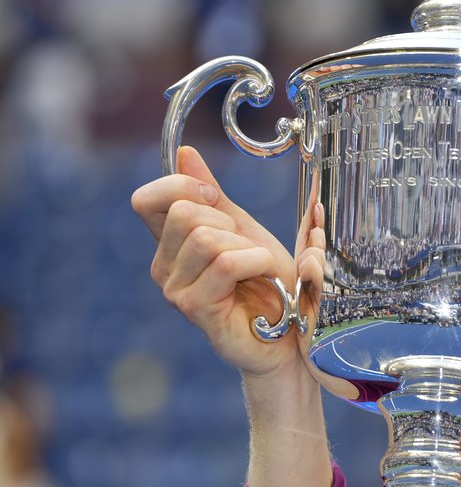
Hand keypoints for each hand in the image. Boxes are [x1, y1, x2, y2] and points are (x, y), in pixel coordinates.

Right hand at [131, 144, 307, 376]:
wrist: (290, 332)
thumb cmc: (267, 284)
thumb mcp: (243, 229)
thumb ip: (213, 195)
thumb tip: (185, 153)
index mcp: (170, 244)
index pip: (145, 200)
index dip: (181, 186)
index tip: (214, 197)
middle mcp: (164, 267)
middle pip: (184, 213)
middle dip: (228, 223)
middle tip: (248, 250)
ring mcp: (175, 291)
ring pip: (206, 238)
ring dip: (248, 247)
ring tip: (257, 269)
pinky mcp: (195, 309)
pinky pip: (226, 263)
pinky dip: (256, 262)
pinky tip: (264, 278)